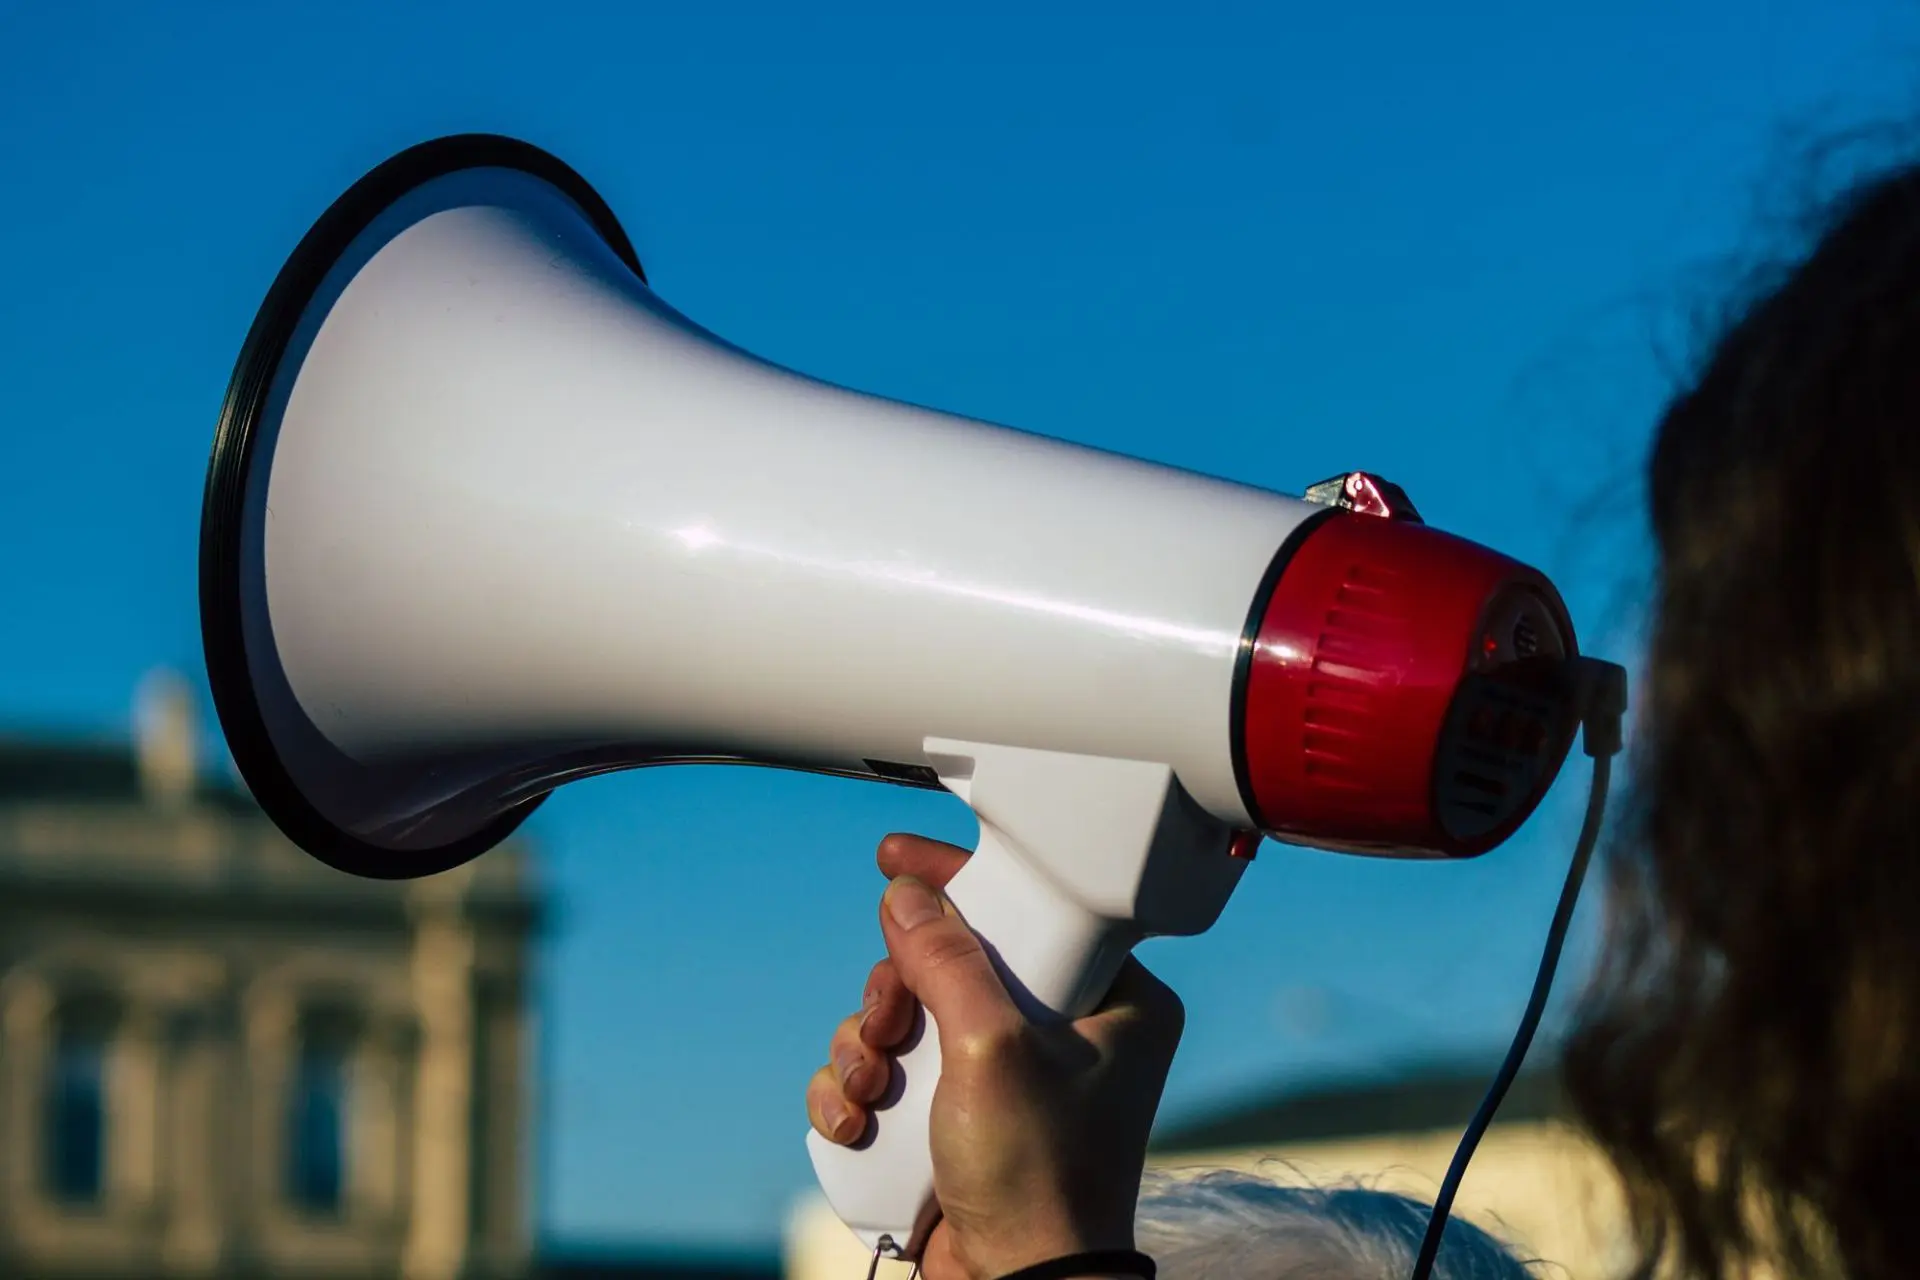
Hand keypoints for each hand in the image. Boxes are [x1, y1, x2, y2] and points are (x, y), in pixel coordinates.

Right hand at [807, 835, 1184, 1279]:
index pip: (1032, 907)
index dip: (958, 882)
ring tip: (867, 1091)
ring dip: (865, 1049)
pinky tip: (854, 1122)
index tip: (897, 857)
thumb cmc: (1040, 1181)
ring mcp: (1008, 1079)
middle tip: (886, 1023)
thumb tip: (909, 896)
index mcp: (1113, 1001)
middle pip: (951, 963)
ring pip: (910, 1019)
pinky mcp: (961, 1120)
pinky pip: (892, 1075)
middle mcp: (1065, 1034)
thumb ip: (949, 962)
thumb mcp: (991, 1050)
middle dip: (895, 994)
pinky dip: (857, 1093)